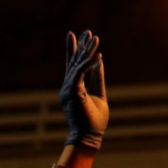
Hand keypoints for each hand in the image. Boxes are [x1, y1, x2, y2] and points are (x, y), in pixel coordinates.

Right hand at [58, 29, 108, 149]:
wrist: (89, 136)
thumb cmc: (94, 119)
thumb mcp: (99, 93)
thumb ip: (97, 77)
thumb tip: (99, 60)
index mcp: (73, 86)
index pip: (73, 65)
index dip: (74, 49)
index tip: (76, 35)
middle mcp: (68, 86)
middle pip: (73, 61)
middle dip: (81, 45)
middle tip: (87, 31)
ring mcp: (68, 89)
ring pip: (77, 65)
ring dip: (87, 51)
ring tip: (95, 38)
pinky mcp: (73, 93)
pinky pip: (80, 74)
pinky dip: (88, 64)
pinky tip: (96, 56)